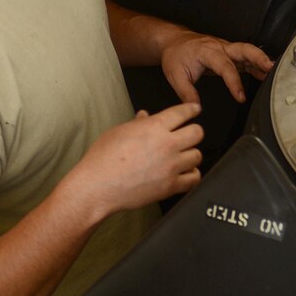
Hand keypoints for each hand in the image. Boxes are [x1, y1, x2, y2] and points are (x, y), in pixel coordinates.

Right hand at [64, 104, 203, 217]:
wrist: (98, 186)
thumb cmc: (102, 159)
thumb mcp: (118, 132)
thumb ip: (136, 124)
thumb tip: (145, 116)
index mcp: (154, 127)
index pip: (182, 113)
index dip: (191, 109)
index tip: (195, 109)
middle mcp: (166, 145)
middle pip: (197, 133)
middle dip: (193, 132)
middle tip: (188, 135)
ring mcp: (170, 166)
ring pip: (197, 155)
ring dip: (191, 154)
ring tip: (183, 156)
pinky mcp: (170, 186)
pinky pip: (194, 179)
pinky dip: (192, 175)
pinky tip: (185, 172)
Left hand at [159, 33, 272, 103]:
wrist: (174, 41)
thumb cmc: (176, 56)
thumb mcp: (176, 76)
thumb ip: (187, 94)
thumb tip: (196, 108)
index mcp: (207, 51)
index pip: (225, 67)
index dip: (234, 83)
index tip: (240, 97)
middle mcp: (220, 47)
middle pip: (244, 49)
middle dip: (259, 58)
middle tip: (271, 68)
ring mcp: (226, 49)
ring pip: (248, 51)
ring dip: (262, 60)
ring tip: (275, 72)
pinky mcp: (228, 53)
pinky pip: (245, 57)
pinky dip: (256, 64)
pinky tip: (264, 73)